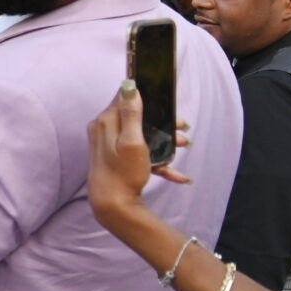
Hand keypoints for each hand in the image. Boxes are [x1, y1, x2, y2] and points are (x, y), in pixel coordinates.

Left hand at [86, 83, 191, 232]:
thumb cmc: (123, 173)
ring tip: (185, 145)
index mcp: (106, 121)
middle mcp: (105, 129)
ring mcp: (110, 144)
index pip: (126, 96)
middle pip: (138, 116)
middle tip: (183, 127)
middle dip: (163, 122)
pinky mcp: (117, 158)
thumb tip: (129, 85)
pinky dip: (160, 162)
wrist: (112, 205)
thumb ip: (131, 113)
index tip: (166, 100)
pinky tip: (179, 176)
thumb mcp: (132, 141)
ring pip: (143, 135)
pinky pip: (141, 154)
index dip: (148, 96)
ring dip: (166, 141)